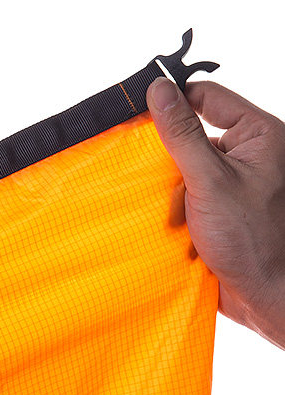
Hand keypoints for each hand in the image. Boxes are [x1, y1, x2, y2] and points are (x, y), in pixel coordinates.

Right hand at [147, 78, 284, 349]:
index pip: (207, 97)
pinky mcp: (219, 208)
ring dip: (166, 184)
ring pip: (184, 166)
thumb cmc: (253, 240)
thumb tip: (159, 89)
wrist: (266, 297)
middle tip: (146, 169)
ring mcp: (233, 183)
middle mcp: (249, 155)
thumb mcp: (210, 180)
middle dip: (166, 153)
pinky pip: (184, 193)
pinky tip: (163, 219)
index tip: (137, 113)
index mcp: (259, 136)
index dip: (173, 102)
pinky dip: (169, 204)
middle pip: (192, 132)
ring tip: (160, 202)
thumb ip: (182, 134)